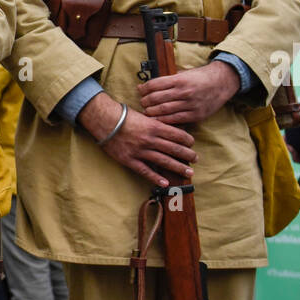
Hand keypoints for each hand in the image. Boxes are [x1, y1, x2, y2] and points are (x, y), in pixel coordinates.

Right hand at [78, 92, 196, 188]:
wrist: (104, 121)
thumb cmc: (123, 116)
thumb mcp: (144, 116)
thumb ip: (156, 123)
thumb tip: (170, 129)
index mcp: (155, 127)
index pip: (177, 135)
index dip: (187, 140)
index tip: (192, 144)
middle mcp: (150, 140)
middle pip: (174, 149)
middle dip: (187, 155)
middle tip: (196, 159)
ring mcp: (140, 151)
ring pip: (164, 161)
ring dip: (178, 167)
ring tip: (189, 172)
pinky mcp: (130, 160)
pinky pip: (145, 170)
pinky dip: (156, 177)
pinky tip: (165, 183)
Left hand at [138, 60, 239, 124]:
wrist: (222, 82)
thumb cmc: (200, 77)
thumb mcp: (184, 74)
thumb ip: (167, 80)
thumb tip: (145, 86)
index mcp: (179, 80)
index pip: (154, 85)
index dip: (144, 89)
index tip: (140, 91)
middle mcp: (184, 92)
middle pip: (155, 99)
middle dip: (145, 101)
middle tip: (142, 103)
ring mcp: (190, 105)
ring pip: (163, 111)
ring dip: (151, 112)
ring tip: (147, 112)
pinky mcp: (195, 115)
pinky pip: (174, 120)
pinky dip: (163, 121)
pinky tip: (157, 120)